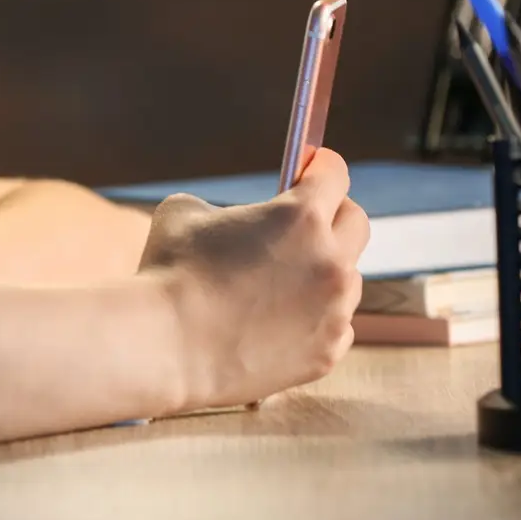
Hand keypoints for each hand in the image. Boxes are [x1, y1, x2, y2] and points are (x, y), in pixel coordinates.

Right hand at [135, 148, 368, 409]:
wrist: (164, 348)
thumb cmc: (170, 274)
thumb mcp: (186, 212)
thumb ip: (223, 206)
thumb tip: (233, 220)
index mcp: (301, 216)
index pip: (334, 173)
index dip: (319, 166)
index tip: (312, 169)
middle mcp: (331, 261)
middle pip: (356, 223)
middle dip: (334, 215)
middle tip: (306, 222)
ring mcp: (334, 312)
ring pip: (347, 280)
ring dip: (324, 273)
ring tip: (283, 283)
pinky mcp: (326, 353)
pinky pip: (336, 327)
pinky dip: (315, 321)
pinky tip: (278, 323)